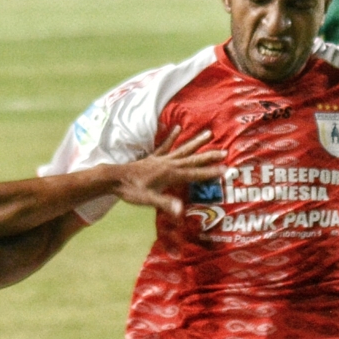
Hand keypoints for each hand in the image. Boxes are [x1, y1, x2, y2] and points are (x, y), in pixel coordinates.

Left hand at [107, 128, 226, 215]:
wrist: (113, 178)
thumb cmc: (131, 191)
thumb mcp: (149, 200)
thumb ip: (166, 204)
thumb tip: (181, 210)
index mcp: (170, 175)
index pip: (195, 174)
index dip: (210, 172)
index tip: (225, 168)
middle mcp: (168, 164)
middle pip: (192, 159)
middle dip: (209, 156)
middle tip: (224, 151)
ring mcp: (161, 159)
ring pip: (182, 149)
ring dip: (196, 142)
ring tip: (208, 133)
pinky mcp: (153, 158)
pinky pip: (165, 145)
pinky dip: (172, 137)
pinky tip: (178, 128)